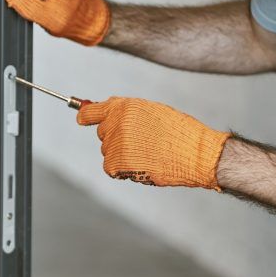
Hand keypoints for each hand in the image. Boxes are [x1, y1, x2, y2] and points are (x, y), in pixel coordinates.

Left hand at [76, 97, 229, 189]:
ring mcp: (114, 143)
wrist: (194, 154)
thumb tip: (107, 116)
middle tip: (142, 143)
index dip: (85, 115)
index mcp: (124, 106)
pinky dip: (123, 170)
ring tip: (149, 153)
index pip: (91, 110)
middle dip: (116, 138)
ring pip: (108, 151)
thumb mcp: (153, 111)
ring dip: (122, 155)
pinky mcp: (115, 163)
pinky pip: (111, 168)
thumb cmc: (180, 132)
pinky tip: (143, 165)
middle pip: (103, 133)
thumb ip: (127, 112)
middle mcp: (115, 122)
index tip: (81, 119)